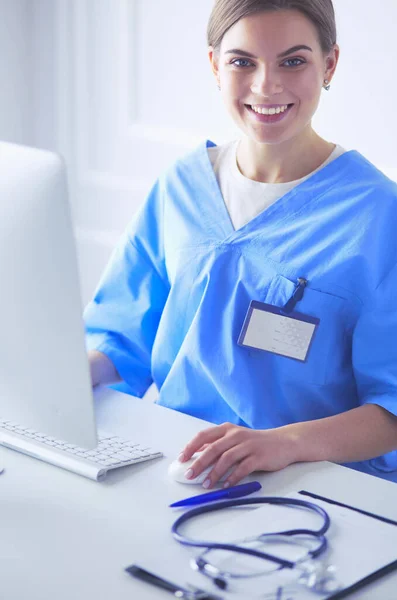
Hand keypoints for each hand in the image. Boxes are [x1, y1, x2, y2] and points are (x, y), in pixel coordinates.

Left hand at [179, 422, 297, 488]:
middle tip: (189, 475)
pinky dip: (232, 478)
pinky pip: (243, 468)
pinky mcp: (259, 456)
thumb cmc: (255, 443)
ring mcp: (248, 445)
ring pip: (226, 459)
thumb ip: (218, 445)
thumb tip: (197, 455)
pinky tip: (226, 486)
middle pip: (213, 449)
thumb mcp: (235, 439)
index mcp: (227, 429)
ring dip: (214, 473)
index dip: (191, 447)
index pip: (204, 435)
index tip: (181, 459)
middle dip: (199, 463)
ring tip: (206, 484)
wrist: (283, 442)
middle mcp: (236, 435)